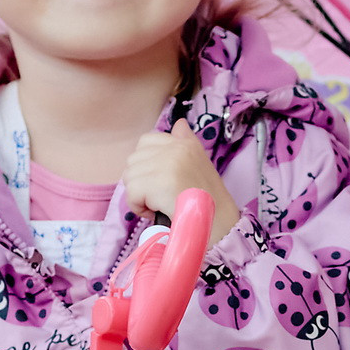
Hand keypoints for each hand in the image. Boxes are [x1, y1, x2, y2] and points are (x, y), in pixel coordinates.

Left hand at [123, 123, 238, 251]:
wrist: (219, 226)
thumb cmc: (207, 201)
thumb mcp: (200, 165)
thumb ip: (186, 143)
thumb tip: (179, 123)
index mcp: (185, 143)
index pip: (146, 141)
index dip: (146, 164)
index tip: (160, 181)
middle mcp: (176, 148)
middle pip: (133, 160)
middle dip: (141, 182)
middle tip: (160, 196)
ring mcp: (168, 164)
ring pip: (130, 177)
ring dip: (139, 196)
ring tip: (159, 204)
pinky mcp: (159, 183)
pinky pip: (131, 193)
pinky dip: (139, 207)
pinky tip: (156, 212)